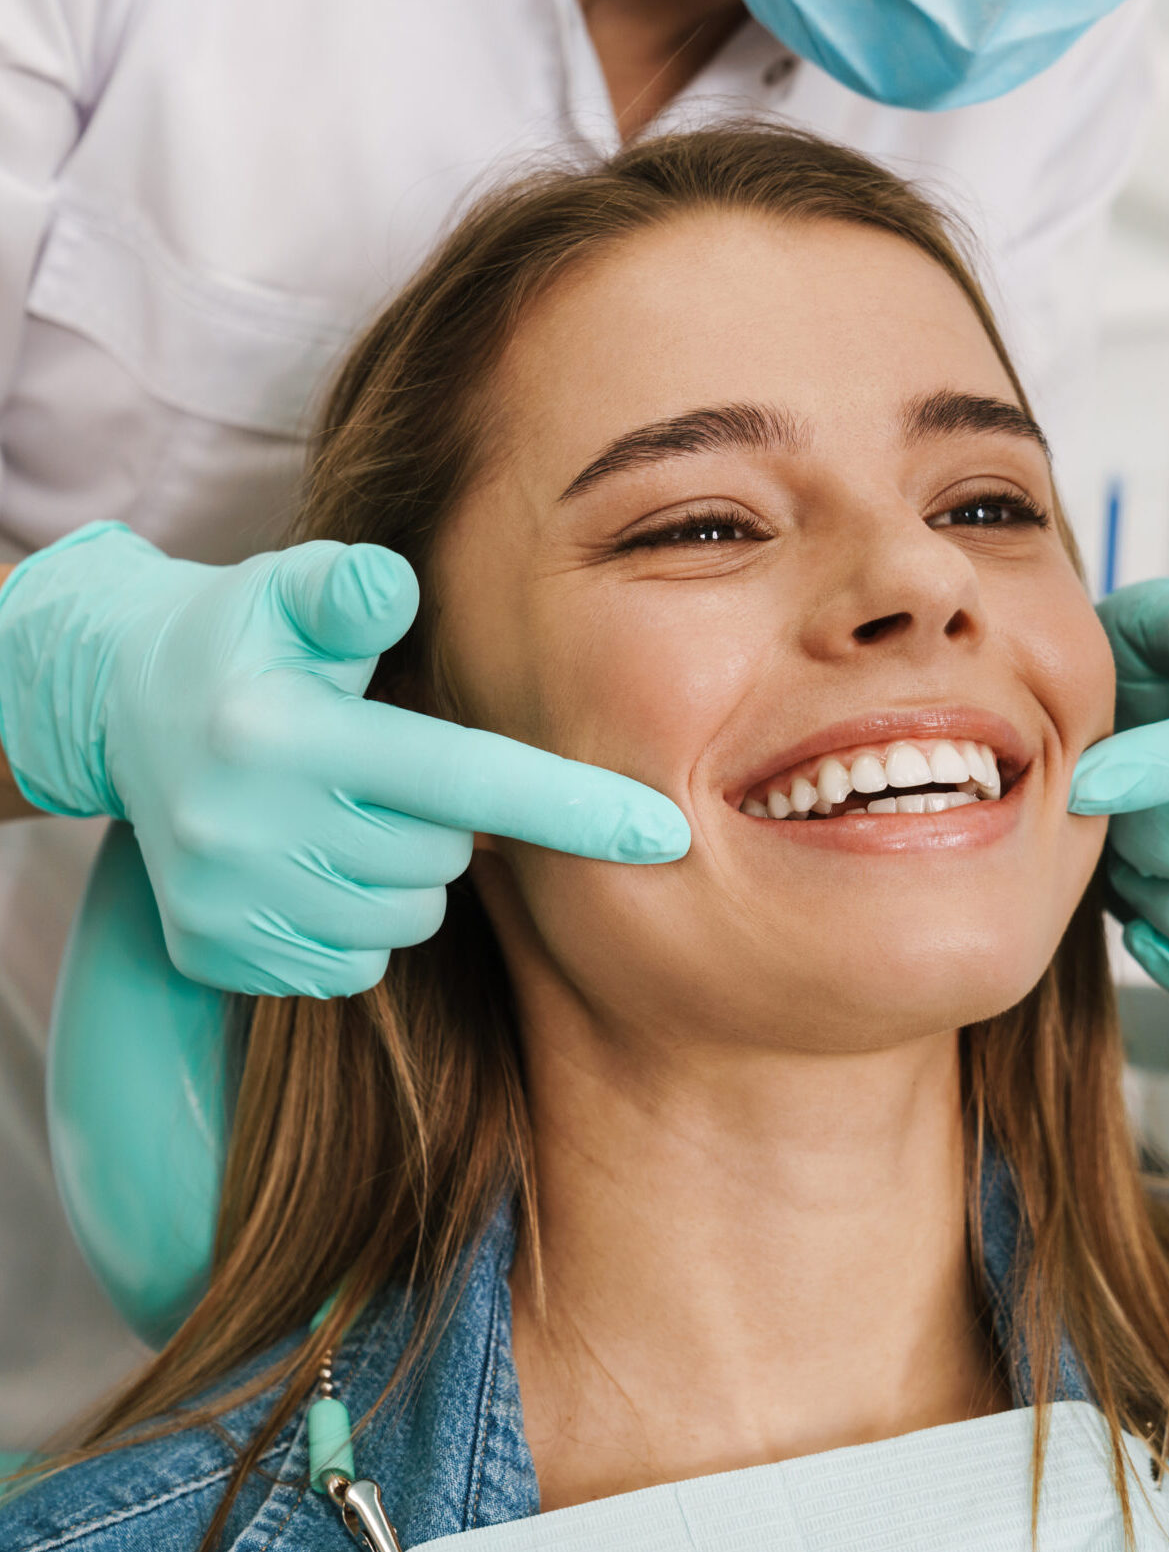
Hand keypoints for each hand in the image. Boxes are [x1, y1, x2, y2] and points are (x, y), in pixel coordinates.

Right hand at [0, 522, 690, 995]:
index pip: (462, 781)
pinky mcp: (219, 956)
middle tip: (384, 766)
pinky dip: (355, 923)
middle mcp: (248, 831)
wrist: (118, 711)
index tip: (667, 835)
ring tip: (342, 810)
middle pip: (441, 858)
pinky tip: (310, 863)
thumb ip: (350, 590)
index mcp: (283, 737)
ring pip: (405, 920)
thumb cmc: (242, 642)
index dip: (573, 808)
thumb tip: (397, 585)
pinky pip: (353, 966)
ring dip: (401, 873)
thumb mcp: (285, 593)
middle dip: (442, 819)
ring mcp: (230, 905)